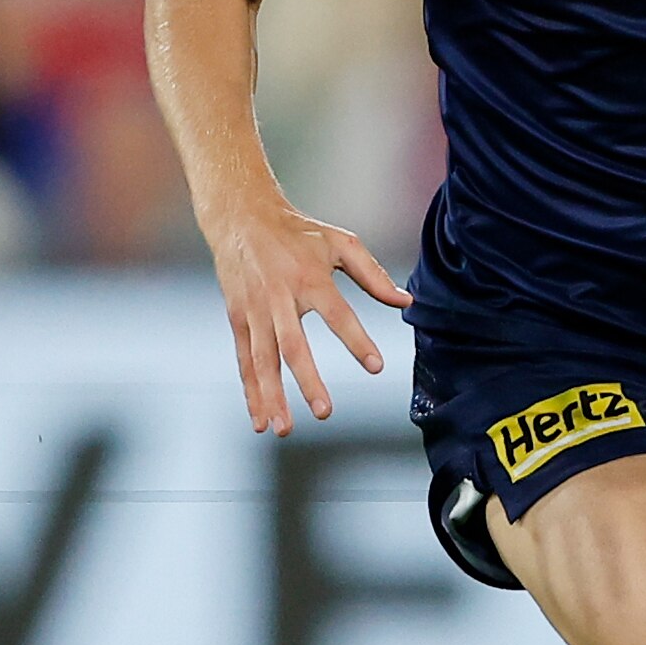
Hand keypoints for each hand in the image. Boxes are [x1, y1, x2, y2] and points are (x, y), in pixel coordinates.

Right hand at [210, 203, 411, 434]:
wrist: (240, 216)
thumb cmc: (298, 232)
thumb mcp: (340, 242)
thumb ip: (374, 275)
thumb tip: (407, 302)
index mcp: (309, 277)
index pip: (337, 313)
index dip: (356, 339)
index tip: (376, 366)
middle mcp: (279, 297)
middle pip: (293, 345)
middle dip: (308, 380)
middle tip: (325, 412)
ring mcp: (255, 310)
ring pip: (263, 360)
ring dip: (272, 396)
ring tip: (284, 428)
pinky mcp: (238, 318)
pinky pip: (245, 361)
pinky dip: (251, 392)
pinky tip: (261, 420)